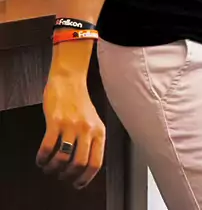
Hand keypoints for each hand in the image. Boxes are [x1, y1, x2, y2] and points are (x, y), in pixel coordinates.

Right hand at [36, 73, 105, 189]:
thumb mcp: (93, 121)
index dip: (85, 178)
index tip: (77, 184)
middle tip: (61, 176)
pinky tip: (41, 159)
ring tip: (49, 167)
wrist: (69, 78)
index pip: (96, 162)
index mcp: (99, 131)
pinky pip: (48, 147)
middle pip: (79, 164)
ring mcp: (71, 124)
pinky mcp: (55, 120)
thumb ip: (91, 140)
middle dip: (68, 175)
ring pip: (62, 158)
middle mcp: (87, 129)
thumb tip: (84, 167)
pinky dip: (42, 158)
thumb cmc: (79, 101)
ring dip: (53, 168)